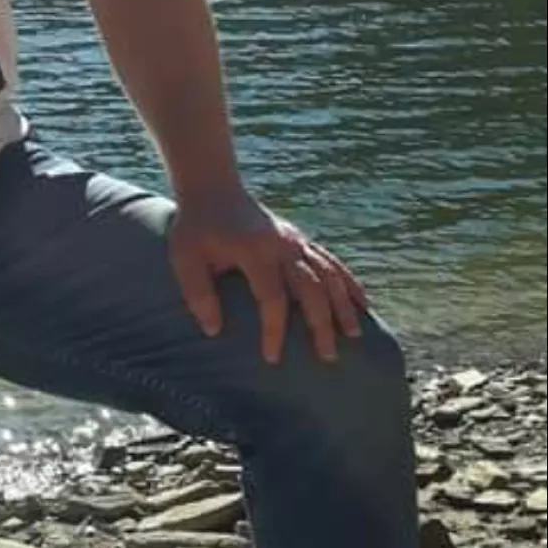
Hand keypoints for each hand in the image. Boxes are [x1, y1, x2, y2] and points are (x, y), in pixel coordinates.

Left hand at [169, 188, 368, 363]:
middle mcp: (282, 245)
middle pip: (311, 287)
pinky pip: (331, 261)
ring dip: (343, 305)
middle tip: (328, 357)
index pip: (272, 296)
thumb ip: (198, 293)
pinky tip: (362, 302)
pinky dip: (349, 281)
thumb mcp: (184, 258)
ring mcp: (295, 240)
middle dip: (321, 324)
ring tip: (354, 335)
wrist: (214, 190)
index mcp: (254, 251)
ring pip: (329, 274)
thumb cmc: (196, 228)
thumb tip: (214, 331)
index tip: (272, 357)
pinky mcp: (300, 239)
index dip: (274, 329)